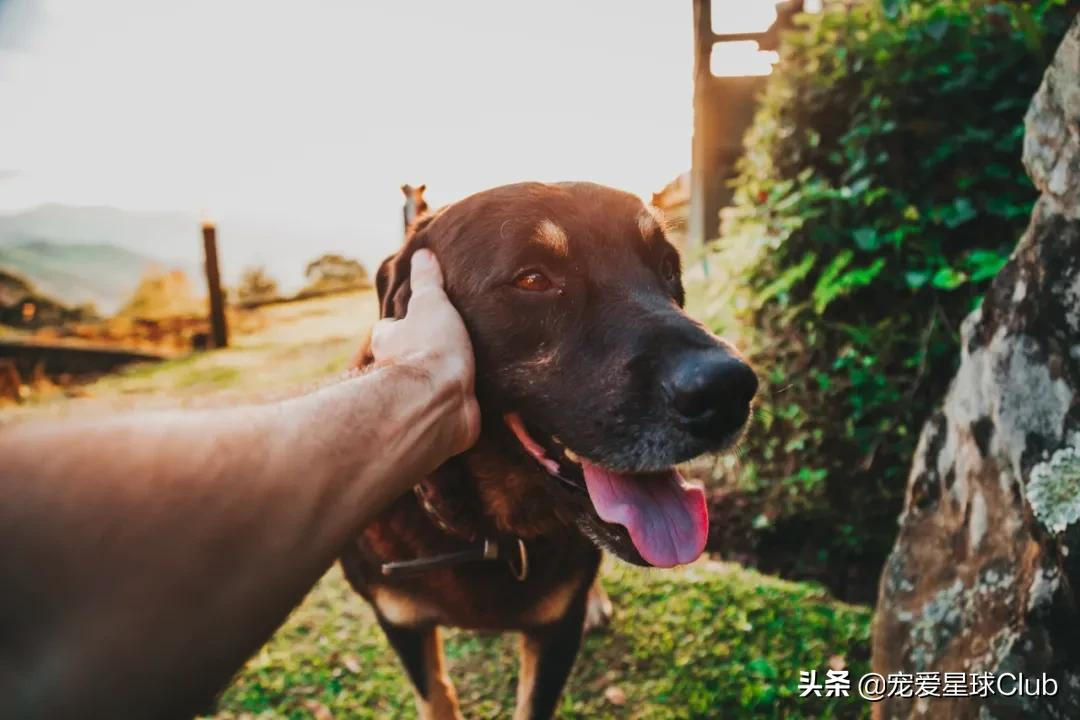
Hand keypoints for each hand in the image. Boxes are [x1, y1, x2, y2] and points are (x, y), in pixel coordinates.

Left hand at [368, 249, 480, 457]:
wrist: (442, 401)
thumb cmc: (431, 348)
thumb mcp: (431, 303)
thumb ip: (427, 280)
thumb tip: (422, 253)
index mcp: (388, 342)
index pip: (388, 329)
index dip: (401, 323)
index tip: (418, 318)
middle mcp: (395, 373)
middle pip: (403, 359)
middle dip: (419, 354)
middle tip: (445, 344)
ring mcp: (417, 398)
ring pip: (425, 385)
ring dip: (440, 381)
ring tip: (468, 369)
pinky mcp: (440, 420)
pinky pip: (449, 409)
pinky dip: (459, 404)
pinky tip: (477, 397)